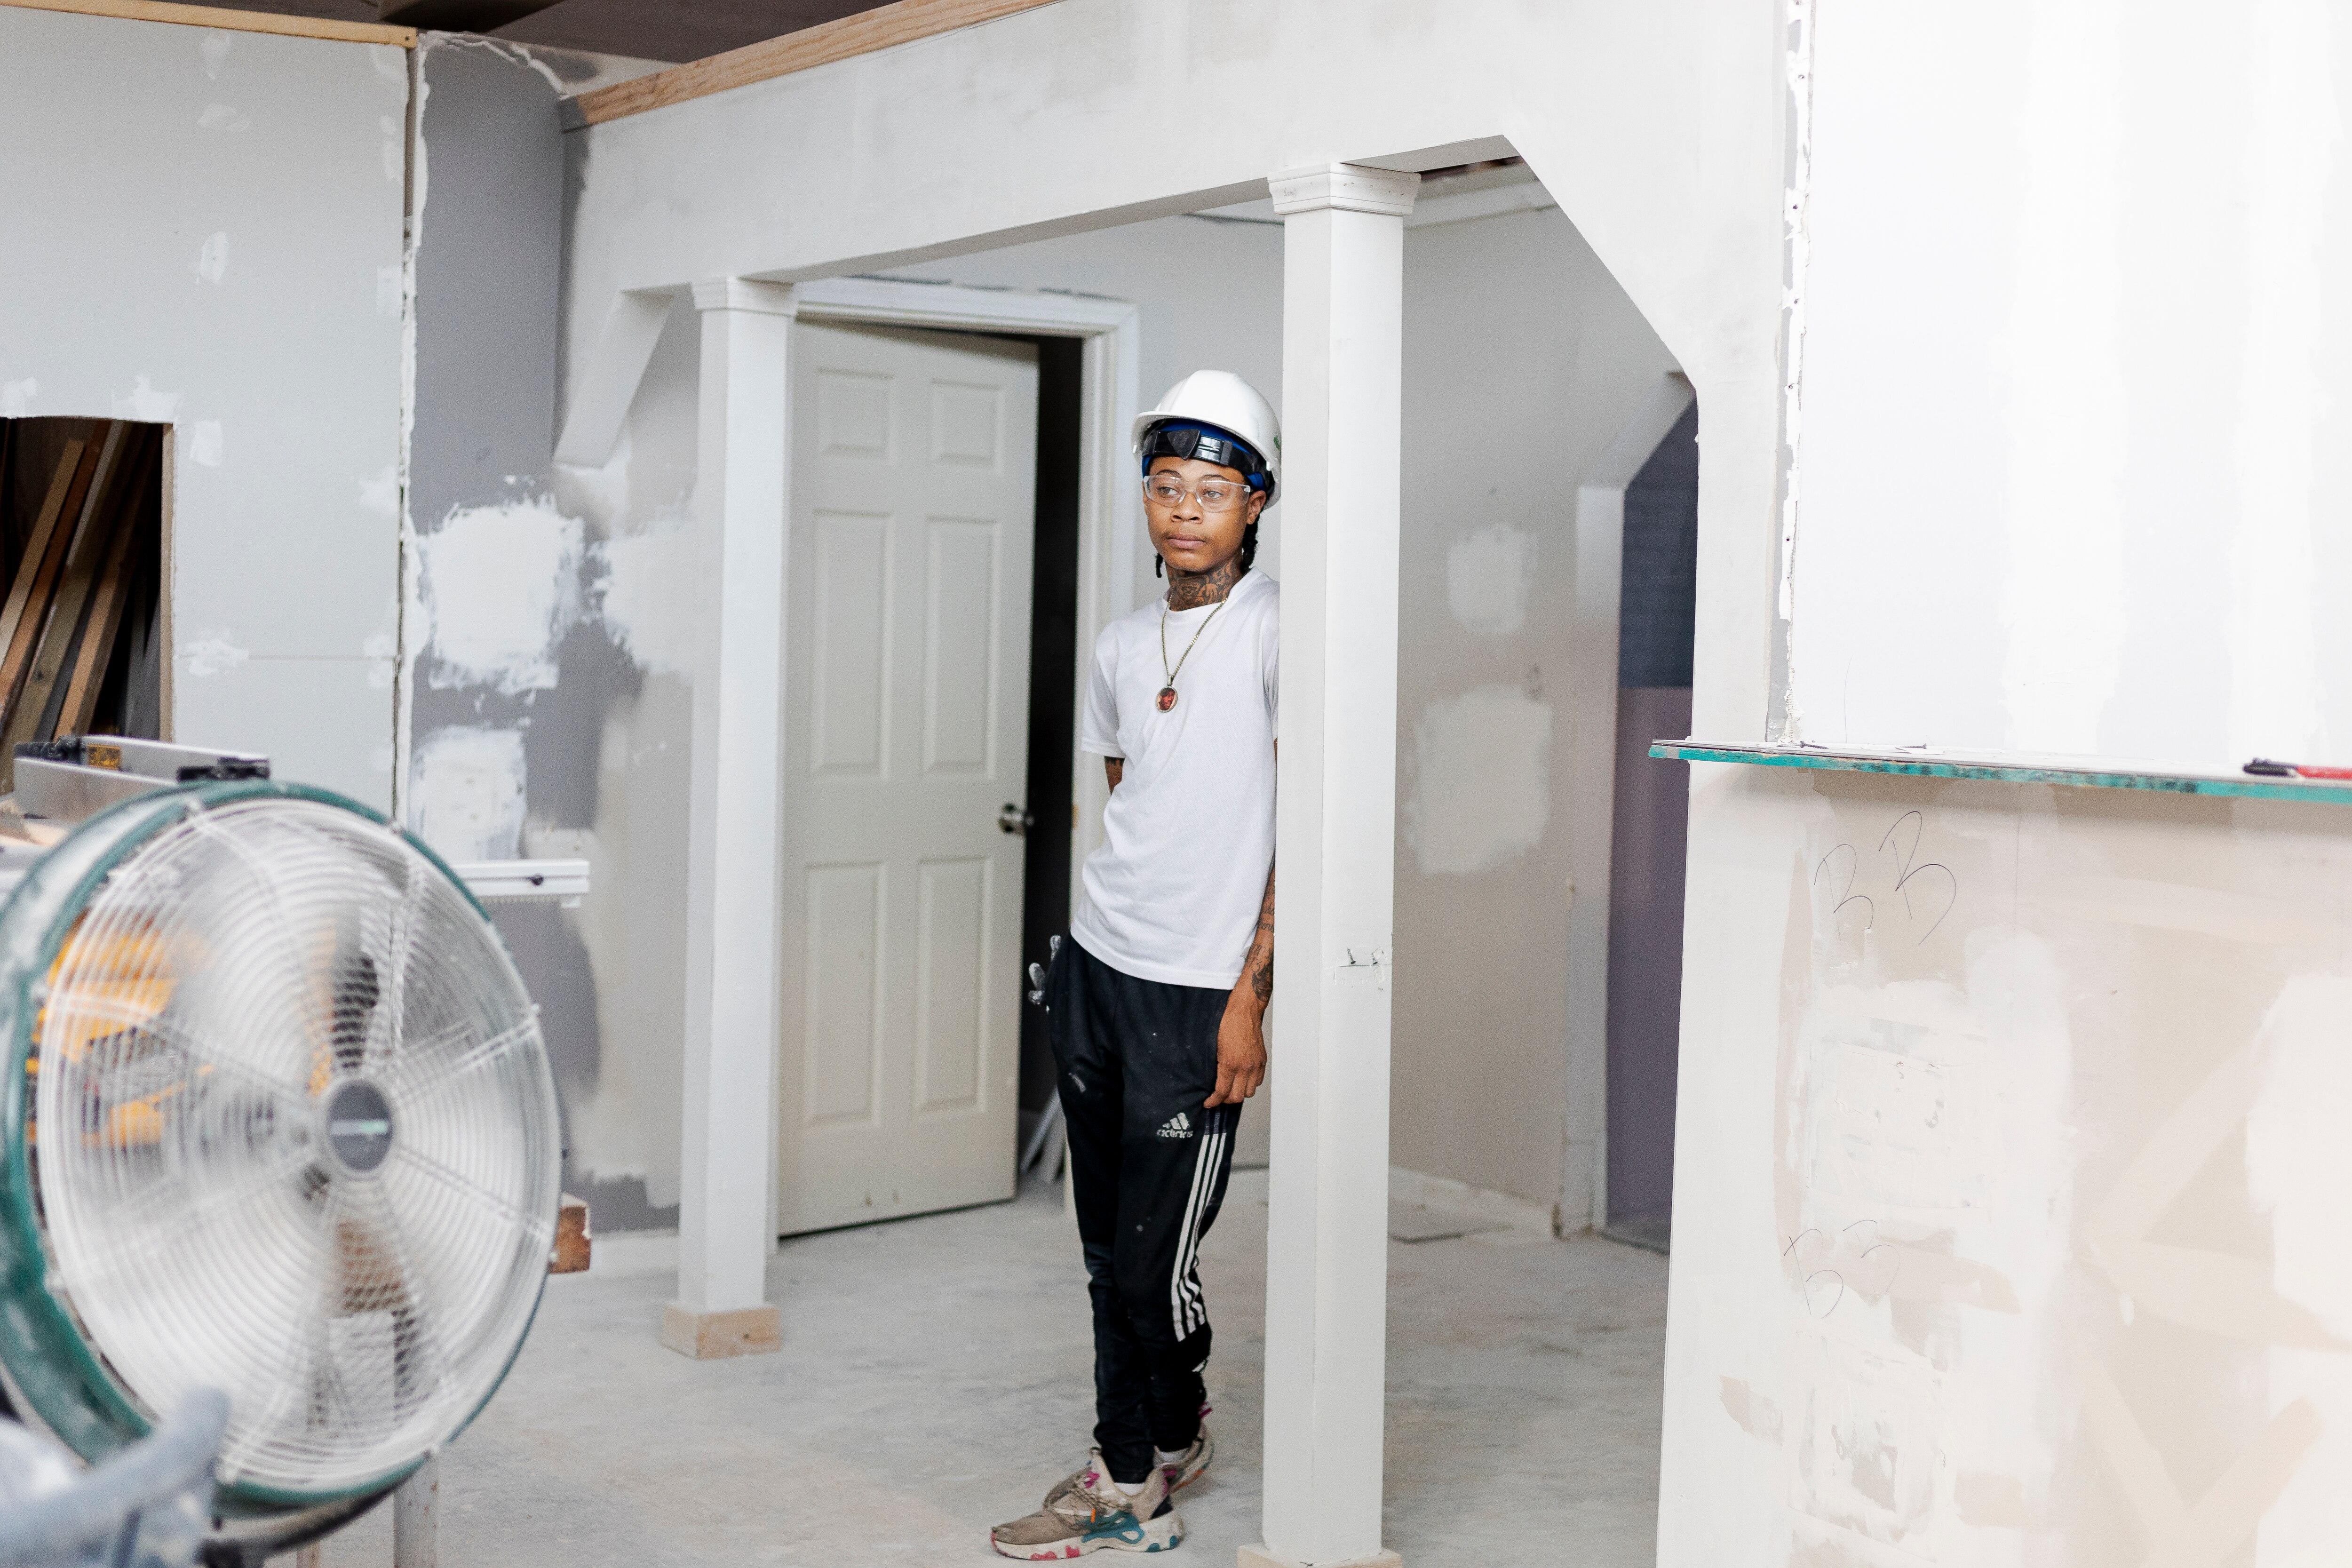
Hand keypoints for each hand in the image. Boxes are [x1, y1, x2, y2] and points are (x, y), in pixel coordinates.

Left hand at [1204, 992, 1265, 1106]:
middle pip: (1237, 1097)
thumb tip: (1214, 1081)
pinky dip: (1250, 1084)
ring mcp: (1256, 1065)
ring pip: (1249, 1092)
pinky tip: (1242, 1078)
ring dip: (1240, 1092)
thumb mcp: (1214, 1046)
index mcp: (1230, 1064)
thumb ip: (1217, 1066)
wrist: (1244, 1011)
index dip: (1214, 1101)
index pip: (1222, 1092)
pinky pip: (1258, 1081)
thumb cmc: (1227, 1024)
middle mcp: (1245, 1067)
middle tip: (1219, 1096)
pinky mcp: (1262, 1061)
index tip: (1209, 1103)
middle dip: (1226, 1100)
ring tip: (1232, 1087)